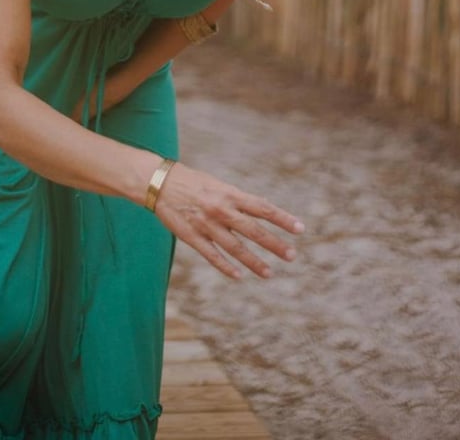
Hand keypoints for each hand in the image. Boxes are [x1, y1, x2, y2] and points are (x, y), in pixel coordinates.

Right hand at [154, 162, 303, 279]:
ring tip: (269, 273)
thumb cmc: (193, 182)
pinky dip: (226, 267)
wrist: (160, 183)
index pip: (262, 208)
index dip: (282, 219)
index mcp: (230, 194)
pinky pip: (212, 255)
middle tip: (292, 256)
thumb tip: (261, 211)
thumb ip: (238, 200)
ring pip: (235, 248)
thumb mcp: (219, 186)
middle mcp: (221, 210)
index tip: (300, 229)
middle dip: (274, 244)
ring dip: (254, 262)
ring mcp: (207, 225)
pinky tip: (239, 276)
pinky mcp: (192, 237)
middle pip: (253, 231)